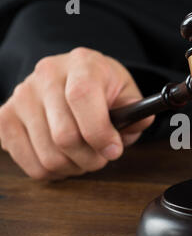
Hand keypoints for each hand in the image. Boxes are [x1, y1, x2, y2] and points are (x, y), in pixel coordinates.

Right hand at [0, 47, 153, 179]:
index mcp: (82, 64)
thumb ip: (136, 111)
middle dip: (92, 158)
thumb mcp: (127, 93)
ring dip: (74, 167)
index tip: (114, 150)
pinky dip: (53, 171)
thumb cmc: (103, 88)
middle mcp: (46, 75)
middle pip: (65, 135)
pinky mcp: (5, 118)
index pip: (82, 97)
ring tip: (84, 156)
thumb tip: (135, 126)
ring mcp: (21, 96)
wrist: (72, 77)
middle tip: (102, 157)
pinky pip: (29, 163)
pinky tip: (64, 158)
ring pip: (48, 156)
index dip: (100, 132)